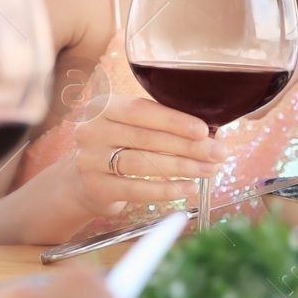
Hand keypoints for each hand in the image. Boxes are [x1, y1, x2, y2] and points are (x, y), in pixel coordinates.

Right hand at [69, 54, 226, 215]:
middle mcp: (91, 131)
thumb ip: (158, 123)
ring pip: (142, 163)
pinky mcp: (96, 188)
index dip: (173, 120)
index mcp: (102, 107)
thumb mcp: (127, 126)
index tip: (203, 130)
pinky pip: (136, 190)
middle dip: (187, 146)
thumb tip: (209, 133)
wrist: (80, 180)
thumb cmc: (116, 146)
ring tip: (208, 170)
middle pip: (145, 137)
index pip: (140, 110)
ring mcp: (90, 160)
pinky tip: (188, 189)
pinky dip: (166, 190)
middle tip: (217, 152)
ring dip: (181, 167)